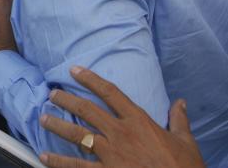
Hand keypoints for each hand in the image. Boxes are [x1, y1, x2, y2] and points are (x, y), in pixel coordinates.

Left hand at [40, 67, 205, 167]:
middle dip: (66, 100)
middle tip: (52, 94)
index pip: (110, 92)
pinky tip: (44, 156)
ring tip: (43, 119)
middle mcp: (120, 133)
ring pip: (77, 134)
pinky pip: (77, 165)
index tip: (74, 70)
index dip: (90, 79)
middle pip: (86, 110)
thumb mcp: (185, 142)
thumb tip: (181, 102)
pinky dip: (59, 161)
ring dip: (57, 125)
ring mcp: (111, 153)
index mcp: (138, 121)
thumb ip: (179, 120)